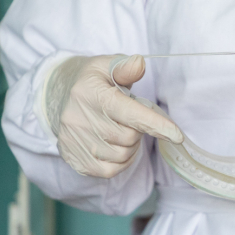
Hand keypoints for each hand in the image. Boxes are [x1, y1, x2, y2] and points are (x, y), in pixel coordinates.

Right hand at [43, 54, 182, 177]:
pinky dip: (121, 162)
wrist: (57, 95)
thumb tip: (139, 64)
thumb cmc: (93, 81)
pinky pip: (110, 171)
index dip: (155, 125)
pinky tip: (116, 147)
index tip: (177, 135)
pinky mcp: (73, 158)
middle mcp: (78, 118)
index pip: (129, 113)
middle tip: (129, 118)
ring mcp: (74, 141)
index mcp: (90, 93)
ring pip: (122, 155)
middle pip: (129, 137)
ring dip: (130, 146)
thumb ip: (126, 67)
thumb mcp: (107, 65)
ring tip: (120, 129)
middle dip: (137, 129)